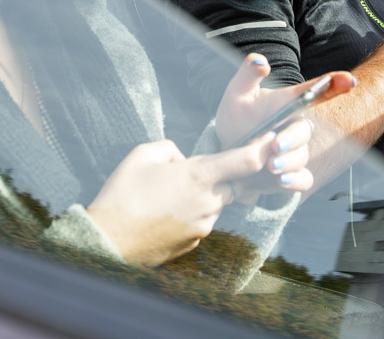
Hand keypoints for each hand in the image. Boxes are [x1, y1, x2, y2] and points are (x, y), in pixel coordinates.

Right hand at [86, 138, 268, 265]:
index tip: (274, 139)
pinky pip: (200, 220)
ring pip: (213, 202)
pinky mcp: (195, 243)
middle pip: (231, 183)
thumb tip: (182, 160)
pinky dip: (188, 213)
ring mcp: (203, 226)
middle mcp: (209, 203)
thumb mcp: (142, 155)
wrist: (108, 241)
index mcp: (199, 176)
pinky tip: (161, 213)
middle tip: (185, 173)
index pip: (246, 161)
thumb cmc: (122, 194)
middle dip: (218, 175)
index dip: (264, 148)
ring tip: (162, 196)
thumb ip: (171, 149)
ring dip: (198, 195)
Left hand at [212, 54, 354, 202]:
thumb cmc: (236, 119)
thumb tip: (260, 61)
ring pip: (302, 155)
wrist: (226, 153)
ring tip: (269, 164)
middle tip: (276, 144)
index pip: (315, 91)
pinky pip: (303, 179)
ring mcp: (295, 151)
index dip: (335, 84)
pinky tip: (279, 180)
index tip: (349, 81)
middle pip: (305, 130)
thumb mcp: (237, 94)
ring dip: (288, 161)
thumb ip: (248, 74)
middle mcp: (295, 127)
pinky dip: (294, 180)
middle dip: (293, 138)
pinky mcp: (292, 174)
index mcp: (288, 103)